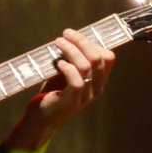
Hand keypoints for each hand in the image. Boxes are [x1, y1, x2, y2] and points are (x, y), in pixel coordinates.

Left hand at [5, 29, 114, 152]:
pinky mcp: (72, 101)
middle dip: (81, 42)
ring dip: (71, 50)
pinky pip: (76, 80)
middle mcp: (96, 88)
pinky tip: (58, 63)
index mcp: (99, 80)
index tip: (75, 35)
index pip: (108, 58)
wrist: (43, 118)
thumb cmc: (55, 92)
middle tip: (66, 34)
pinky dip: (67, 68)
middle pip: (98, 58)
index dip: (92, 42)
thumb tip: (72, 38)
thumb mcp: (69, 73)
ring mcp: (86, 96)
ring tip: (58, 42)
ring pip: (86, 66)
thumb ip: (75, 60)